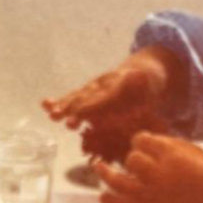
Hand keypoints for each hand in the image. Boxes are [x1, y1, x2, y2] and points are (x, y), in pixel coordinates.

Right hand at [43, 48, 179, 128]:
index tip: (81, 116)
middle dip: (77, 108)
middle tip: (65, 120)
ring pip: (80, 94)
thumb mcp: (158, 100)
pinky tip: (44, 105)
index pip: (107, 95)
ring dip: (66, 106)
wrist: (146, 68)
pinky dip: (60, 100)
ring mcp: (98, 83)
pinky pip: (75, 95)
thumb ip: (151, 115)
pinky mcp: (90, 89)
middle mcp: (108, 80)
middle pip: (89, 95)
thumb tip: (148, 134)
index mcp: (127, 81)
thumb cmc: (152, 90)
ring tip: (53, 116)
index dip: (93, 106)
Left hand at [96, 132, 202, 202]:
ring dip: (106, 174)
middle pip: (132, 159)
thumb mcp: (185, 148)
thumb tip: (142, 141)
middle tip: (139, 159)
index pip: (142, 140)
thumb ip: (162, 143)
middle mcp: (158, 172)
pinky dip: (113, 202)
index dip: (140, 140)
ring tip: (97, 166)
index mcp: (168, 153)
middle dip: (133, 156)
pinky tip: (102, 197)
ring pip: (122, 182)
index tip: (145, 142)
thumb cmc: (200, 168)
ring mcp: (151, 190)